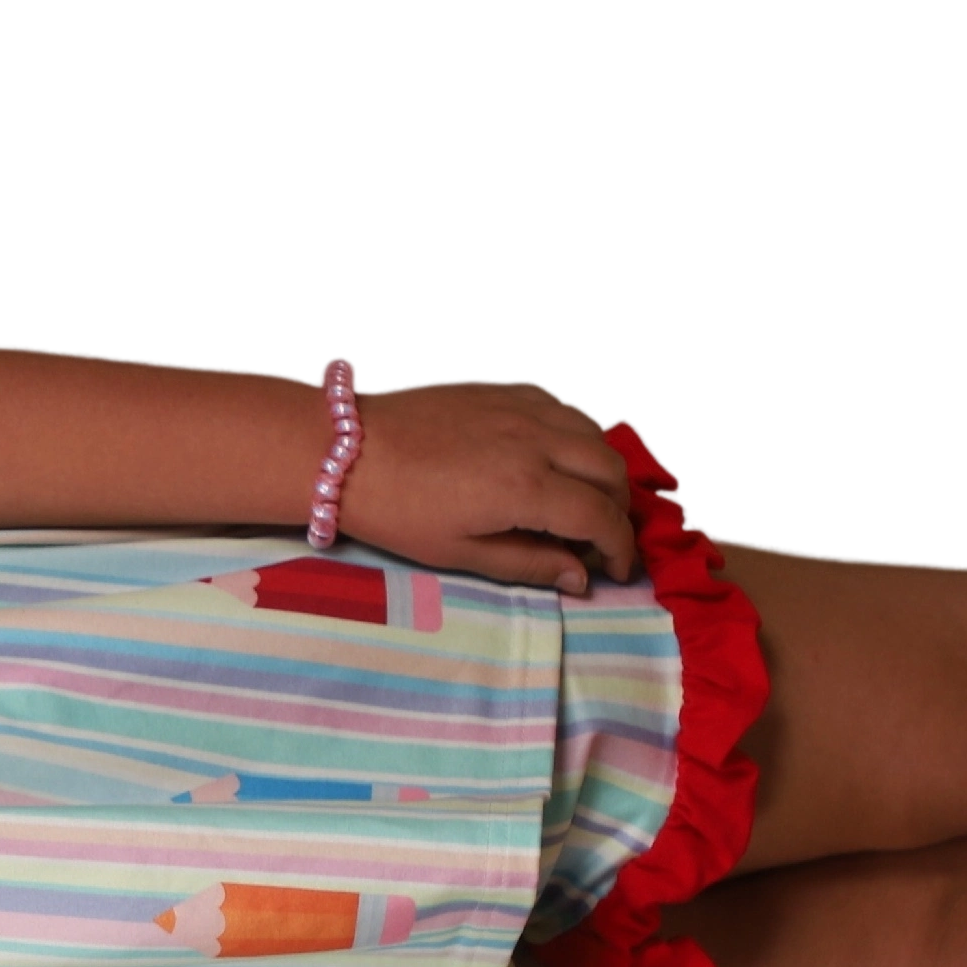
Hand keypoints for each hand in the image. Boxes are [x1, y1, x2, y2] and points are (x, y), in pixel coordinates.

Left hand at [329, 377, 643, 597]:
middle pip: (612, 472)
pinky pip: (566, 407)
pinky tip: (559, 456)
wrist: (347, 450)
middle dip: (619, 510)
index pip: (603, 517)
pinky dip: (579, 434)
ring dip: (604, 469)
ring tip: (584, 498)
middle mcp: (537, 440)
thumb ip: (527, 564)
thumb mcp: (457, 553)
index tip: (615, 570)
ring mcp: (523, 408)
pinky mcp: (506, 389)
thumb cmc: (396, 511)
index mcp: (526, 488)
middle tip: (600, 538)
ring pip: (598, 433)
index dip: (619, 548)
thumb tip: (579, 577)